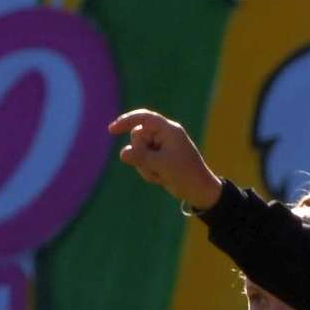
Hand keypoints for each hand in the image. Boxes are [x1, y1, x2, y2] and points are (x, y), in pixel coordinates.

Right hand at [107, 110, 222, 210]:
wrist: (198, 190)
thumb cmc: (184, 174)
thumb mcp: (161, 165)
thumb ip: (141, 157)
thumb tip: (122, 153)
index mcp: (168, 130)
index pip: (144, 119)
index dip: (126, 121)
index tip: (111, 130)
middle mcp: (163, 136)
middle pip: (137, 138)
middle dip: (141, 155)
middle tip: (157, 168)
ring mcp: (160, 147)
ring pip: (138, 152)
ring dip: (145, 167)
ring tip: (161, 175)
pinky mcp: (158, 158)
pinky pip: (142, 162)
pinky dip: (148, 172)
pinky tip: (160, 178)